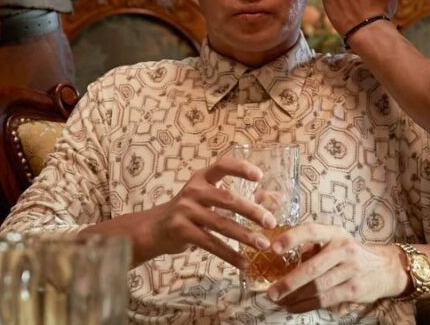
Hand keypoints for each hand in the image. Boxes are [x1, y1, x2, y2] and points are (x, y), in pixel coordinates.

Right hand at [138, 156, 277, 268]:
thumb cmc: (189, 211)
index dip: (241, 168)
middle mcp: (194, 191)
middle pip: (228, 199)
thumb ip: (238, 197)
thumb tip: (275, 198)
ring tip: (263, 245)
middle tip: (271, 222)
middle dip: (252, 212)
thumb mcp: (208, 197)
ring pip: (221, 224)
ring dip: (245, 236)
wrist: (154, 228)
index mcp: (202, 178)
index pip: (222, 166)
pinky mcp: (182, 231)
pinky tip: (244, 263)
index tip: (260, 176)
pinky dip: (230, 255)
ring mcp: (186, 210)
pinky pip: (211, 244)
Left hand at [264, 223, 405, 312]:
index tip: (273, 248)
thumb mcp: (335, 241)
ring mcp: (351, 270)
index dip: (292, 238)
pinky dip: (307, 305)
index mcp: (335, 233)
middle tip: (271, 292)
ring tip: (280, 302)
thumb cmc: (351, 254)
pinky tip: (295, 307)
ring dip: (295, 297)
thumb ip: (313, 248)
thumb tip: (285, 260)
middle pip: (312, 268)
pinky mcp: (354, 289)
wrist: (385, 268)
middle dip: (288, 282)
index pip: (311, 231)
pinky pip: (326, 299)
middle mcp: (344, 249)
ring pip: (317, 287)